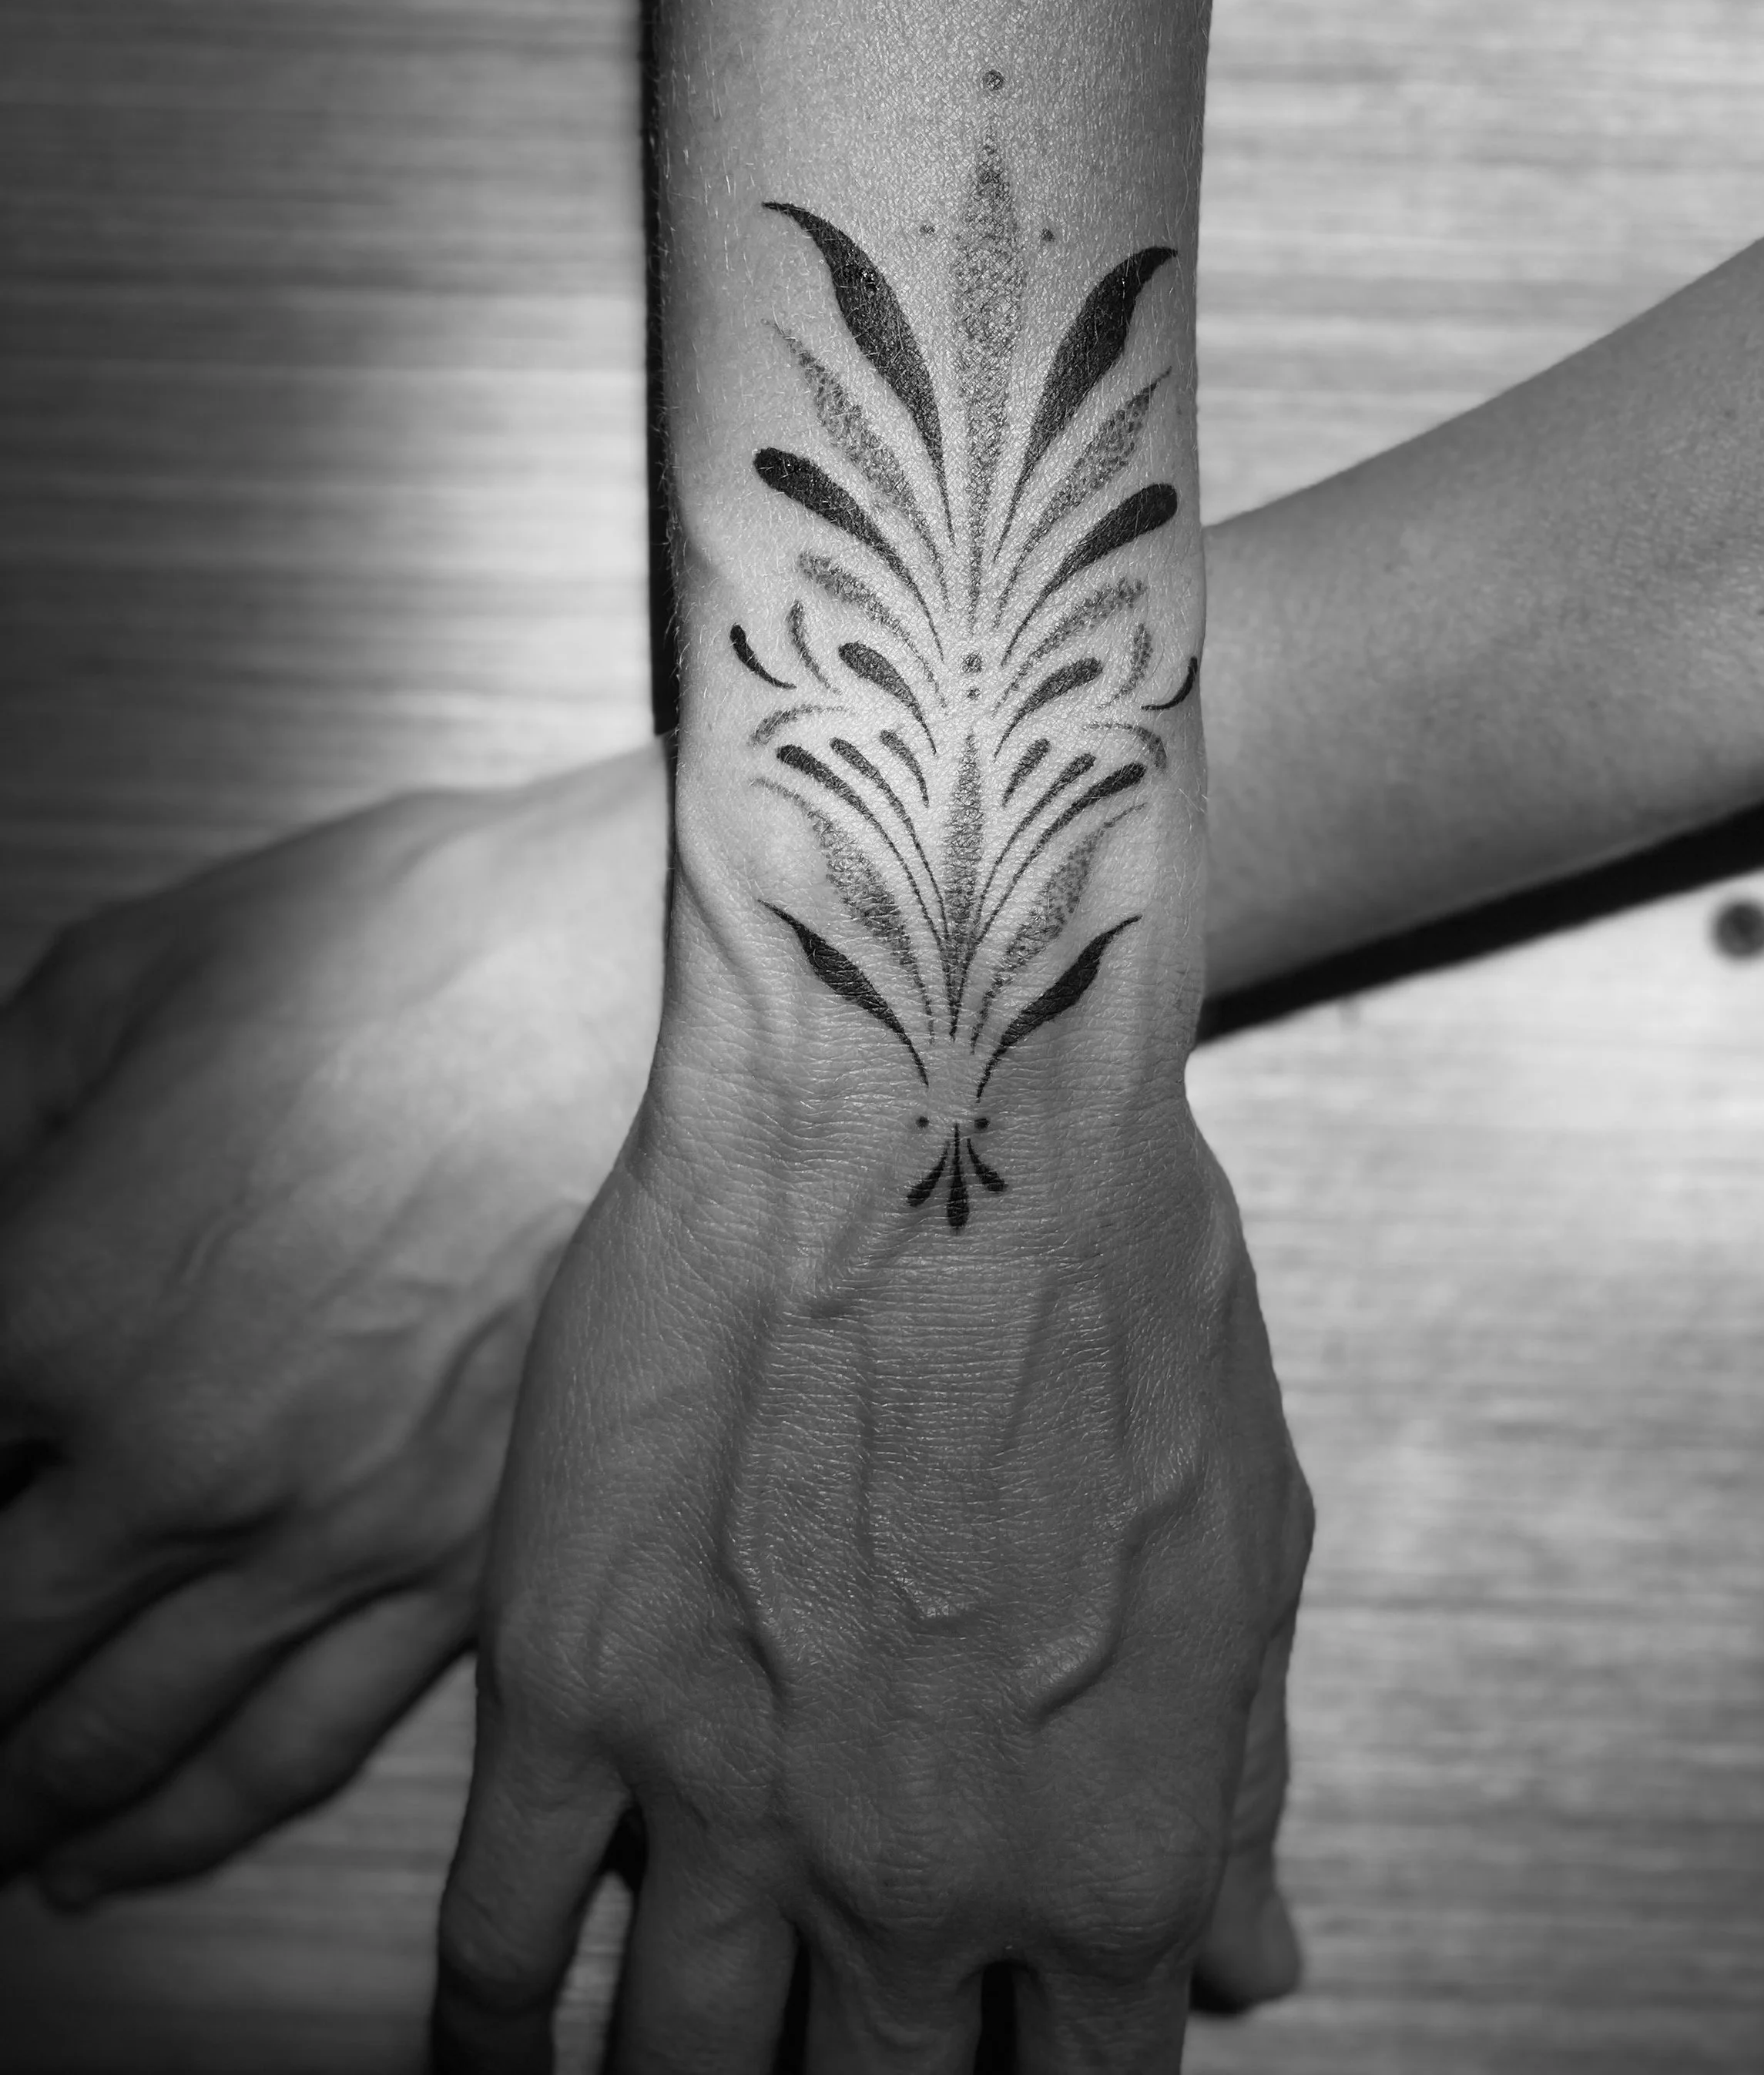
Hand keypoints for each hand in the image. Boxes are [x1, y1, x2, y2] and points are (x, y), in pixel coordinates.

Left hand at [0, 748, 667, 1899]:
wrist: (659, 982)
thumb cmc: (395, 949)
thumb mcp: (118, 984)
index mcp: (49, 1306)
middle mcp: (168, 1467)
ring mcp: (327, 1538)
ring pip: (119, 1743)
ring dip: (22, 1796)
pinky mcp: (464, 1565)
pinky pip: (295, 1751)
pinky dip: (181, 1825)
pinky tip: (115, 1853)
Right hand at [434, 922, 1312, 2070]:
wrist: (937, 1109)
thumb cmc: (1118, 1293)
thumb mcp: (1237, 1549)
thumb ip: (1233, 1784)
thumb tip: (1252, 1963)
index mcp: (1116, 1856)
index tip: (991, 2069)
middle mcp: (928, 1875)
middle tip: (835, 2061)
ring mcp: (734, 1797)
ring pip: (679, 2069)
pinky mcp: (571, 1690)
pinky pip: (493, 1949)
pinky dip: (490, 2035)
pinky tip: (501, 2048)